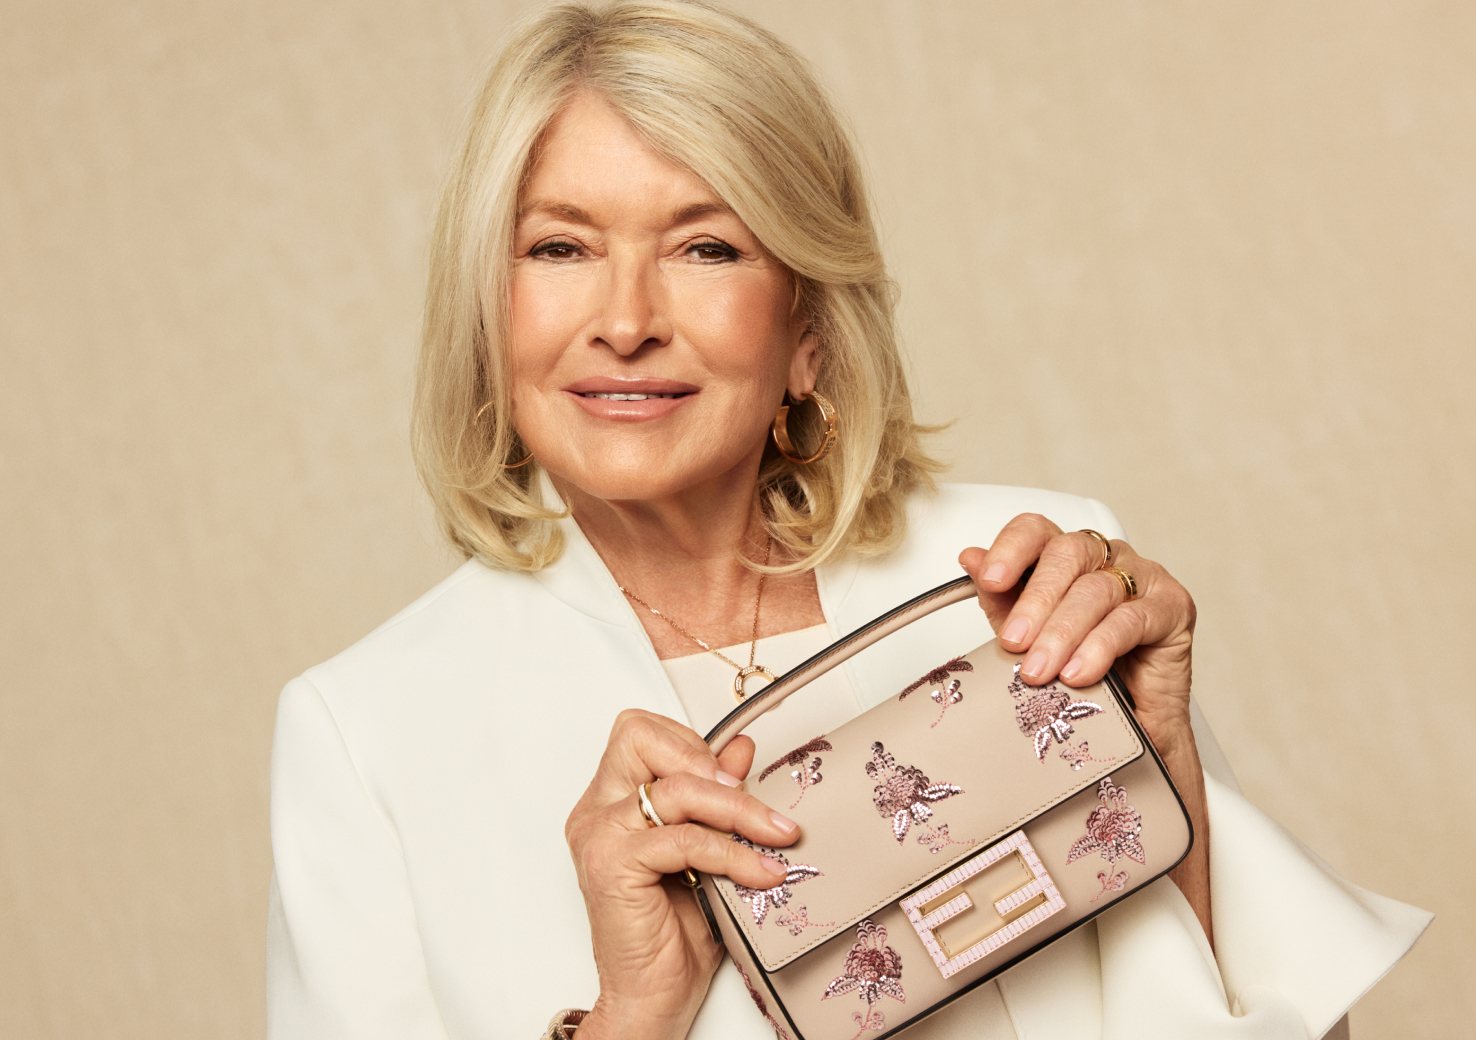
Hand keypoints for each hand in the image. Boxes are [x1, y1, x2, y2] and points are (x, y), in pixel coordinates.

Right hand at [564, 709, 800, 1039]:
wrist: (652, 999)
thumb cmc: (672, 933)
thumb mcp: (706, 851)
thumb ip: (715, 798)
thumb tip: (740, 749)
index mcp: (611, 801)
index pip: (639, 731)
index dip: (688, 742)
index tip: (732, 776)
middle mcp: (597, 811)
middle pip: (639, 736)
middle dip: (704, 759)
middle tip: (747, 800)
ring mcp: (599, 836)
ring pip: (675, 787)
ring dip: (737, 809)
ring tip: (775, 836)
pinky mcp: (613, 866)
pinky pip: (683, 838)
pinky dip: (731, 852)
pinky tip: (761, 872)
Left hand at [957, 514, 1197, 749]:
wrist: (1133, 724)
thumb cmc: (1083, 672)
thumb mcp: (1030, 636)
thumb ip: (1002, 598)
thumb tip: (970, 558)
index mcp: (1068, 557)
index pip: (1037, 530)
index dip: (1011, 548)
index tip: (991, 579)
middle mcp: (1107, 557)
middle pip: (1068, 554)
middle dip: (1035, 600)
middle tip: (1013, 641)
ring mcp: (1143, 578)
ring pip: (1096, 590)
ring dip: (1062, 633)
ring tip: (1039, 670)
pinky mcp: (1173, 607)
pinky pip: (1132, 619)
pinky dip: (1099, 647)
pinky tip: (1079, 673)